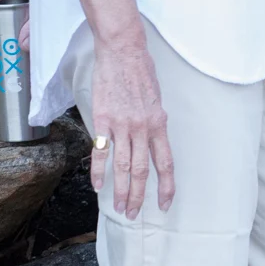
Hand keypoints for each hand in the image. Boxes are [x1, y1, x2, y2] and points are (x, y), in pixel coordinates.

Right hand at [88, 36, 174, 217]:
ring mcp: (122, 125)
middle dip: (140, 196)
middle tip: (135, 214)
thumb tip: (152, 139)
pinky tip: (98, 187)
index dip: (166, 185)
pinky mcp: (103, 120)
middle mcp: (143, 128)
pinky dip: (99, 171)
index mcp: (159, 123)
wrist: (123, 51)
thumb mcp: (156, 99)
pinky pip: (101, 152)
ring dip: (121, 190)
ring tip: (120, 208)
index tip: (165, 204)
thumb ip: (154, 122)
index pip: (166, 162)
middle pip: (143, 170)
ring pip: (123, 167)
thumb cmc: (141, 72)